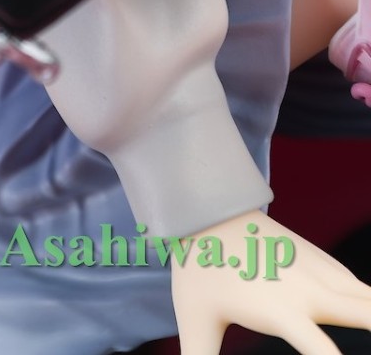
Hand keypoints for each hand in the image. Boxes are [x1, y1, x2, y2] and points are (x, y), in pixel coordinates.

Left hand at [171, 210, 370, 353]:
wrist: (206, 207)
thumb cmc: (199, 269)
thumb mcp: (195, 320)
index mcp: (282, 309)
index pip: (323, 352)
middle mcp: (310, 290)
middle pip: (366, 314)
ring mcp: (320, 272)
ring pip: (369, 299)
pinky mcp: (322, 262)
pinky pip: (360, 290)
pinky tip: (370, 312)